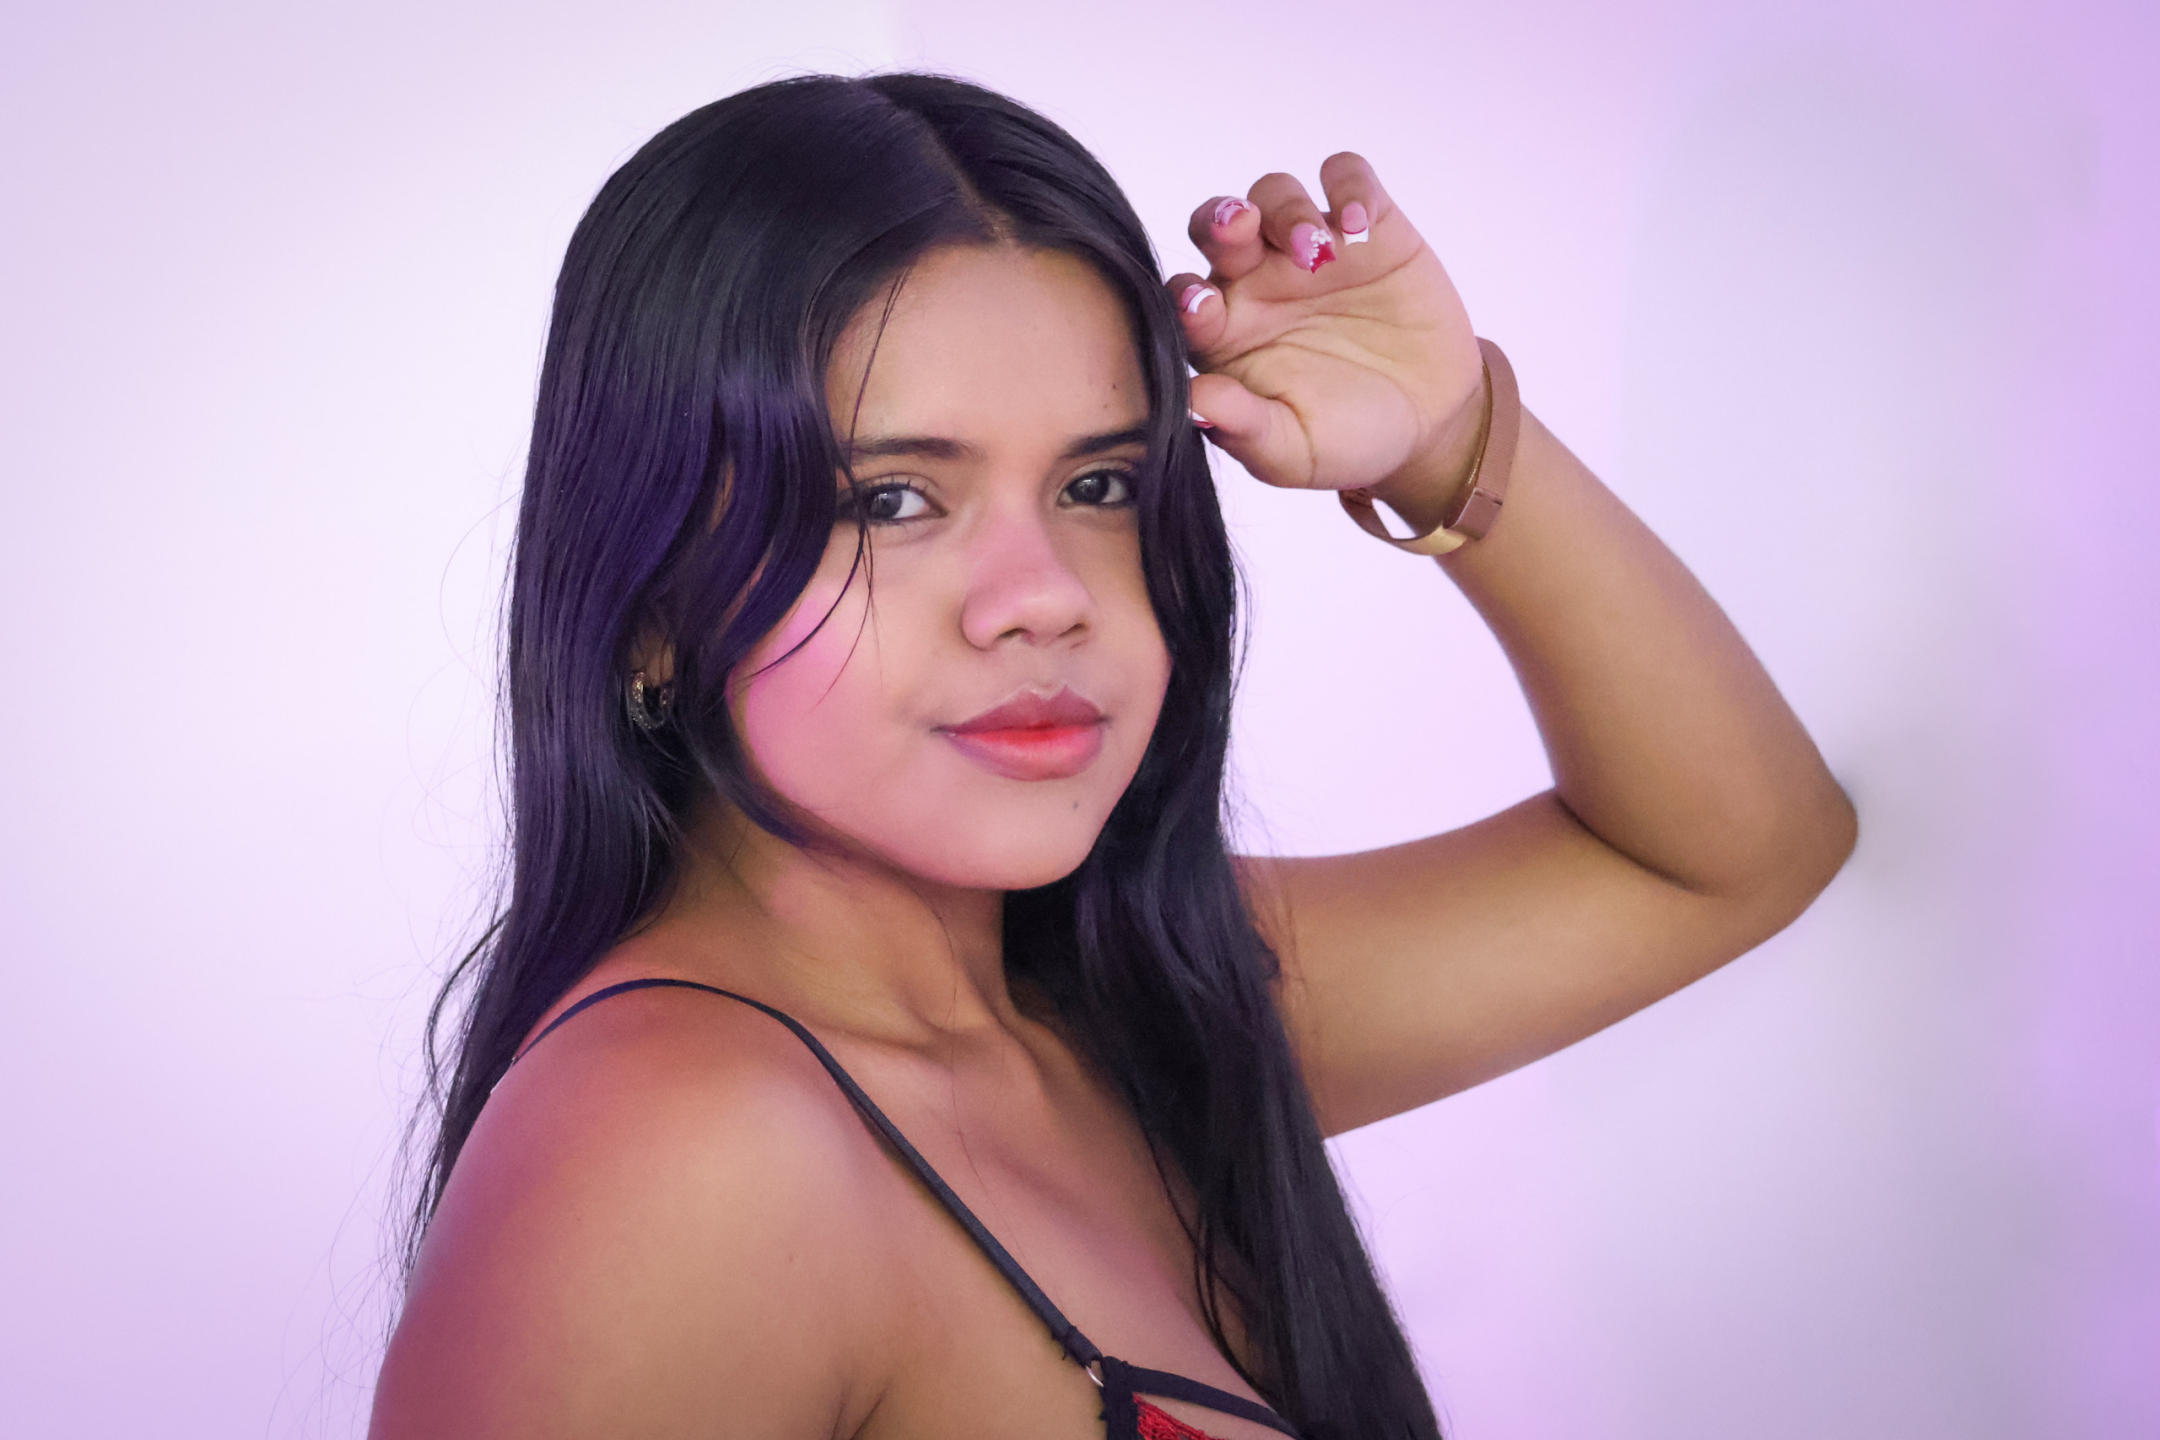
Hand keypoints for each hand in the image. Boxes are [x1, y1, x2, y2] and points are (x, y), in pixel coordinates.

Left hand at [1168, 152, 1487, 509]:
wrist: (1428, 424)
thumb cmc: (1346, 440)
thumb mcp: (1293, 452)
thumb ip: (1244, 428)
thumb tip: (1193, 401)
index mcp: (1224, 333)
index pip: (1185, 298)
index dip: (1185, 296)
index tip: (1202, 309)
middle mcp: (1256, 282)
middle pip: (1218, 226)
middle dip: (1221, 221)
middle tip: (1240, 231)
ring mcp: (1309, 249)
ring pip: (1275, 194)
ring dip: (1287, 210)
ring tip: (1319, 254)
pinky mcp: (1368, 226)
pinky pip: (1347, 178)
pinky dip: (1351, 187)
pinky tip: (1360, 226)